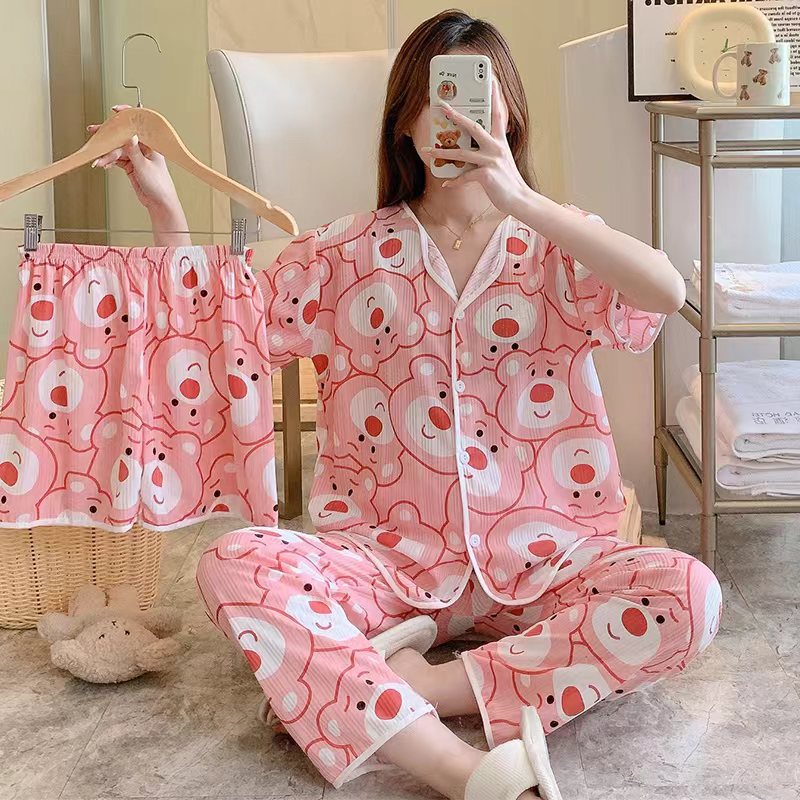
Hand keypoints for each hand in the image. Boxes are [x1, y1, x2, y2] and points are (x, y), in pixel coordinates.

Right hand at [86, 104, 178, 212]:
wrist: (160, 203)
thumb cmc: (159, 186)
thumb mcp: (144, 166)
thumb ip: (134, 151)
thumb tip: (129, 135)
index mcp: (151, 144)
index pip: (138, 125)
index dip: (127, 116)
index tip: (115, 110)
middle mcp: (144, 148)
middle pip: (123, 137)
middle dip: (108, 137)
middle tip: (95, 133)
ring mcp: (136, 156)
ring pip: (117, 149)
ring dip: (106, 155)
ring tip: (98, 160)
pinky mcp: (131, 165)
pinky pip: (117, 159)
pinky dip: (109, 161)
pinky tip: (103, 164)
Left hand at [421, 79, 533, 213]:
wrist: (519, 199)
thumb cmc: (508, 181)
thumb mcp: (501, 161)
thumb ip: (489, 151)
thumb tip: (472, 149)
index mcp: (500, 142)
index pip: (498, 114)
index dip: (495, 96)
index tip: (492, 80)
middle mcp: (496, 148)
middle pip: (473, 127)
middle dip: (456, 116)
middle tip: (443, 107)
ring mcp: (491, 161)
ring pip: (462, 153)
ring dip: (443, 153)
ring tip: (428, 151)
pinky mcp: (487, 175)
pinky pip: (465, 176)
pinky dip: (454, 181)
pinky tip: (446, 183)